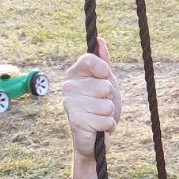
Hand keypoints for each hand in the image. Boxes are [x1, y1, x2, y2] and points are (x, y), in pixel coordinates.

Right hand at [60, 38, 122, 160]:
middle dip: (110, 99)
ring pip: (107, 105)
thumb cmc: (100, 107)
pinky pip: (106, 120)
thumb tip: (100, 41)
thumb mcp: (105, 82)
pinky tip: (98, 128)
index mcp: (74, 74)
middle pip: (105, 85)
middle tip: (101, 106)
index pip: (90, 60)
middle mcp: (68, 87)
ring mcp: (70, 104)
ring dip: (109, 114)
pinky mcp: (76, 122)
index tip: (105, 78)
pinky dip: (108, 125)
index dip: (104, 70)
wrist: (94, 138)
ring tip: (99, 117)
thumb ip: (103, 63)